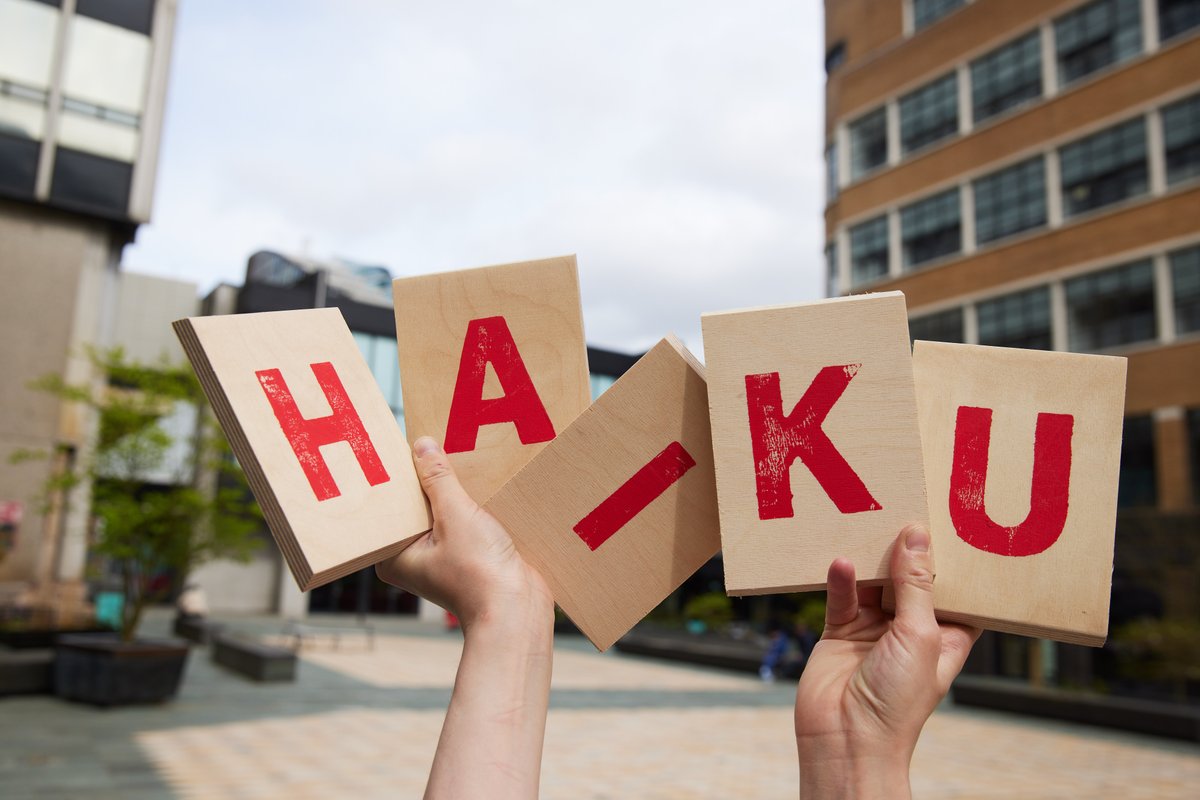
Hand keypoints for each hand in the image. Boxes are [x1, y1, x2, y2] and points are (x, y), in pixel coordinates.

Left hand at [376, 436, 552, 630]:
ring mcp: (441, 558)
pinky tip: (482, 489)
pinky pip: (462, 523)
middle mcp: (412, 558)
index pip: (392, 505)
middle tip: (437, 447)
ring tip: (462, 464)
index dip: (402, 477)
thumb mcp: (456, 515)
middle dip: (430, 482)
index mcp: (394, 556)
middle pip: (417, 506)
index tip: (409, 448)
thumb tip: (421, 445)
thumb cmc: (480, 575)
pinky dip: (471, 507)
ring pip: (442, 513)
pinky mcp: (466, 557)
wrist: (518, 610)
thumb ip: (438, 479)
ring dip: (454, 494)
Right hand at [794, 524, 980, 798]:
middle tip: (904, 506)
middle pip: (911, 579)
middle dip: (908, 550)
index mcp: (945, 636)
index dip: (955, 562)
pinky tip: (840, 562)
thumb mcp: (919, 634)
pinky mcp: (840, 631)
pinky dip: (841, 578)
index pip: (957, 592)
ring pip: (874, 582)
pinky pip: (842, 595)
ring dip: (871, 560)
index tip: (952, 522)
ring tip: (869, 524)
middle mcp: (911, 630)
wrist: (846, 740)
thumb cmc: (898, 702)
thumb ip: (915, 583)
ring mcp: (874, 630)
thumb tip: (917, 535)